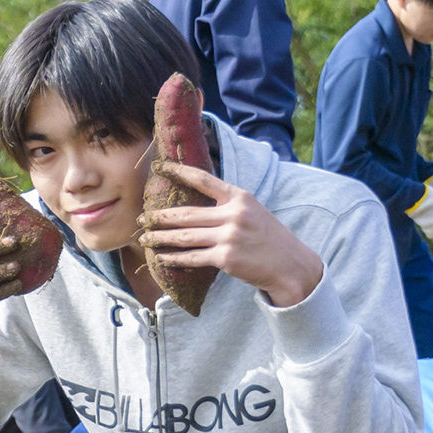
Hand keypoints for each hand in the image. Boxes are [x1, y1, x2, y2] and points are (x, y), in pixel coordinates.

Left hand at [138, 161, 324, 307]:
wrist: (289, 265)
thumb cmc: (268, 237)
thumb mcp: (254, 211)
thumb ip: (228, 205)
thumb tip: (196, 205)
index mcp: (240, 197)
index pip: (204, 180)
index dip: (180, 172)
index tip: (161, 167)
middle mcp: (233, 214)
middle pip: (186, 213)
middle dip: (160, 217)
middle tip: (142, 218)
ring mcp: (229, 237)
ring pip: (184, 237)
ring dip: (161, 238)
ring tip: (145, 238)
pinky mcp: (225, 258)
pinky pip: (192, 257)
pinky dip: (174, 258)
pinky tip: (162, 257)